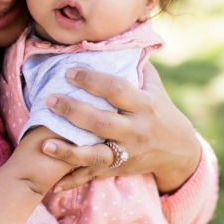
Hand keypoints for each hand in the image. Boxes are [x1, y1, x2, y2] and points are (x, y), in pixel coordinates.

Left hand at [41, 62, 201, 193]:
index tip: (70, 72)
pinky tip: (53, 184)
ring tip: (44, 144)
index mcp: (144, 105)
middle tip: (49, 100)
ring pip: (96, 155)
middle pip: (101, 122)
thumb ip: (137, 66)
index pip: (117, 90)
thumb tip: (119, 39)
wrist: (179, 151)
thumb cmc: (161, 111)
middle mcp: (136, 130)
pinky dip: (73, 181)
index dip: (93, 80)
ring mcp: (127, 153)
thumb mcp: (155, 88)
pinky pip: (94, 176)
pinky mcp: (119, 169)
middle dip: (73, 111)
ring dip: (69, 151)